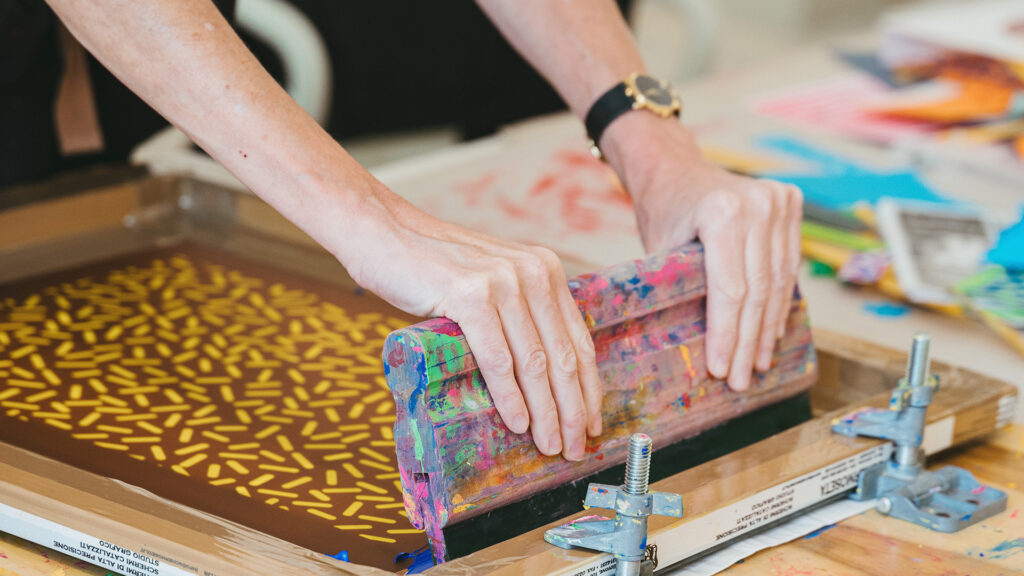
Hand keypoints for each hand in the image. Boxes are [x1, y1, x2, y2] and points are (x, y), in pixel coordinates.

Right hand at [338, 187, 602, 460]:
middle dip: (573, 410)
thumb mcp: (491, 282)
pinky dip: (510, 396)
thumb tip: (541, 377)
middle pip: (563, 357)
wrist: (383, 232)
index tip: (593, 424)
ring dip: (546, 412)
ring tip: (549, 444)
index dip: (589, 388)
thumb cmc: (432, 267)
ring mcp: (502, 282)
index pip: (578, 341)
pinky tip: (518, 423)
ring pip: (534, 363)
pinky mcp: (470, 296)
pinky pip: (498, 358)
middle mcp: (532, 272)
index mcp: (545, 270)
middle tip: (575, 449)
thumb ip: (518, 312)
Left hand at [602, 114, 802, 390]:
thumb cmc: (664, 213)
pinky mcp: (791, 203)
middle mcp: (758, 204)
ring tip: (755, 365)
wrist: (677, 169)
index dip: (726, 335)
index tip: (720, 369)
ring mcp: (779, 201)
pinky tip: (769, 333)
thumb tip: (691, 351)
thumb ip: (680, 291)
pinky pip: (787, 264)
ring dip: (766, 328)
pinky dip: (778, 301)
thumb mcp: (661, 252)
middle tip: (738, 380)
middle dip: (746, 341)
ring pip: (777, 282)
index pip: (730, 290)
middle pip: (756, 290)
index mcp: (723, 213)